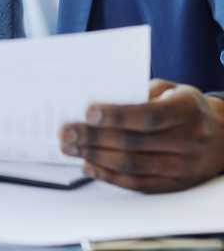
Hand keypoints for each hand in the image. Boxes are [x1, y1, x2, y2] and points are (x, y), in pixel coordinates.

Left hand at [60, 79, 223, 192]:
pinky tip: (88, 166)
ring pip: (132, 165)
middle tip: (66, 132)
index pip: (147, 116)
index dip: (116, 115)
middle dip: (93, 138)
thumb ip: (139, 91)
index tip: (87, 112)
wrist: (222, 135)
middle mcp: (189, 141)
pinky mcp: (176, 185)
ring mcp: (184, 167)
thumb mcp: (169, 89)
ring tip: (69, 148)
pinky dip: (110, 177)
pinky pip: (138, 185)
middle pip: (133, 143)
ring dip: (95, 157)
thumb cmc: (184, 105)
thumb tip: (99, 97)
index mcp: (186, 110)